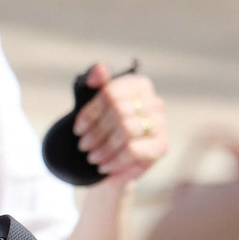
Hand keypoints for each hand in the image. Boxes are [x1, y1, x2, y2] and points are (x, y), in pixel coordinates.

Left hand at [71, 63, 167, 183]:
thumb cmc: (101, 126)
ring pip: (127, 132)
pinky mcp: (162, 146)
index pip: (111, 94)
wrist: (113, 157)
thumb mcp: (91, 103)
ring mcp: (161, 124)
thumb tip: (99, 70)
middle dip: (97, 134)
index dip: (90, 114)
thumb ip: (94, 83)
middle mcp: (154, 102)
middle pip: (119, 113)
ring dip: (105, 149)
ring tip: (92, 159)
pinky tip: (105, 170)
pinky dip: (116, 163)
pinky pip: (135, 152)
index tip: (76, 130)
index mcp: (137, 85)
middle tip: (83, 147)